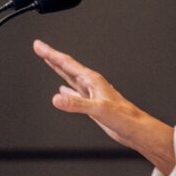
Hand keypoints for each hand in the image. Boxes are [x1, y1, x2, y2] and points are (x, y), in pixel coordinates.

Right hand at [33, 39, 174, 172]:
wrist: (136, 129)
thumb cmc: (124, 117)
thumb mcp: (98, 109)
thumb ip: (77, 104)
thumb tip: (57, 98)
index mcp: (92, 80)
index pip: (66, 63)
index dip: (51, 54)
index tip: (39, 45)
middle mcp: (91, 84)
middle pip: (67, 66)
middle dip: (51, 57)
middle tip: (39, 47)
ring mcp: (91, 93)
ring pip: (70, 77)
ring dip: (58, 69)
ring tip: (49, 61)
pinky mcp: (92, 104)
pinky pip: (75, 93)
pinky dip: (67, 91)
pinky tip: (62, 92)